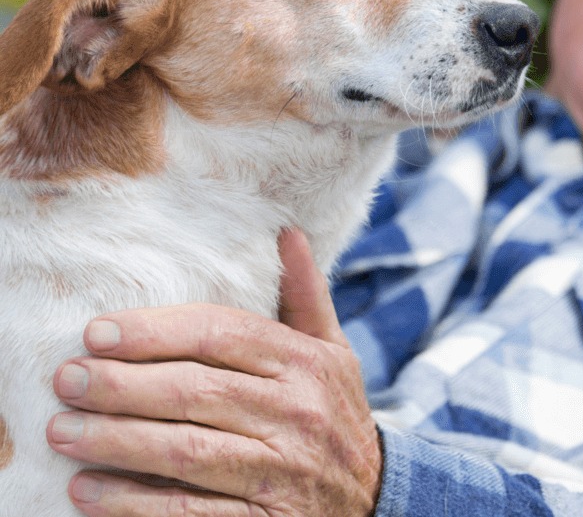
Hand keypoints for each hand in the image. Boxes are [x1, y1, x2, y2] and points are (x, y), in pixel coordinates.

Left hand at [47, 228, 381, 516]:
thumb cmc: (338, 413)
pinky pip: (189, 511)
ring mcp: (280, 469)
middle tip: (68, 379)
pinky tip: (88, 491)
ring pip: (185, 450)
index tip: (98, 332)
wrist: (377, 499)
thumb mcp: (334, 351)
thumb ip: (307, 296)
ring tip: (64, 430)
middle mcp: (295, 411)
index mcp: (306, 362)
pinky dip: (133, 502)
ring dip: (116, 441)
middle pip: (195, 390)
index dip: (156, 331)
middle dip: (122, 384)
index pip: (222, 334)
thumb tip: (288, 234)